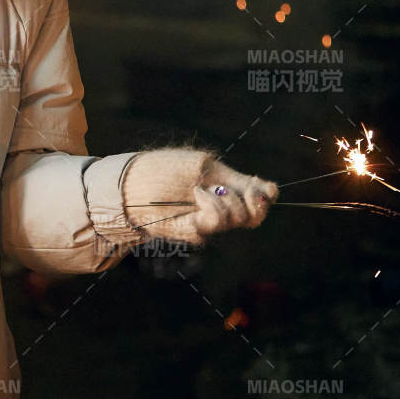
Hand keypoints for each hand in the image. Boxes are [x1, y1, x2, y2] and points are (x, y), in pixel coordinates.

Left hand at [142, 157, 277, 244]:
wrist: (129, 181)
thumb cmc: (162, 169)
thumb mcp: (203, 166)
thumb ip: (236, 179)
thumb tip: (270, 191)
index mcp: (224, 190)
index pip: (258, 198)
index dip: (265, 195)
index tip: (261, 188)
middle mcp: (219, 210)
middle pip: (253, 216)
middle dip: (250, 201)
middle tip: (226, 188)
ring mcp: (206, 223)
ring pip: (237, 219)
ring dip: (225, 201)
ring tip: (199, 189)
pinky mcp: (194, 232)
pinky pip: (217, 221)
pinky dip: (211, 205)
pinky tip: (195, 195)